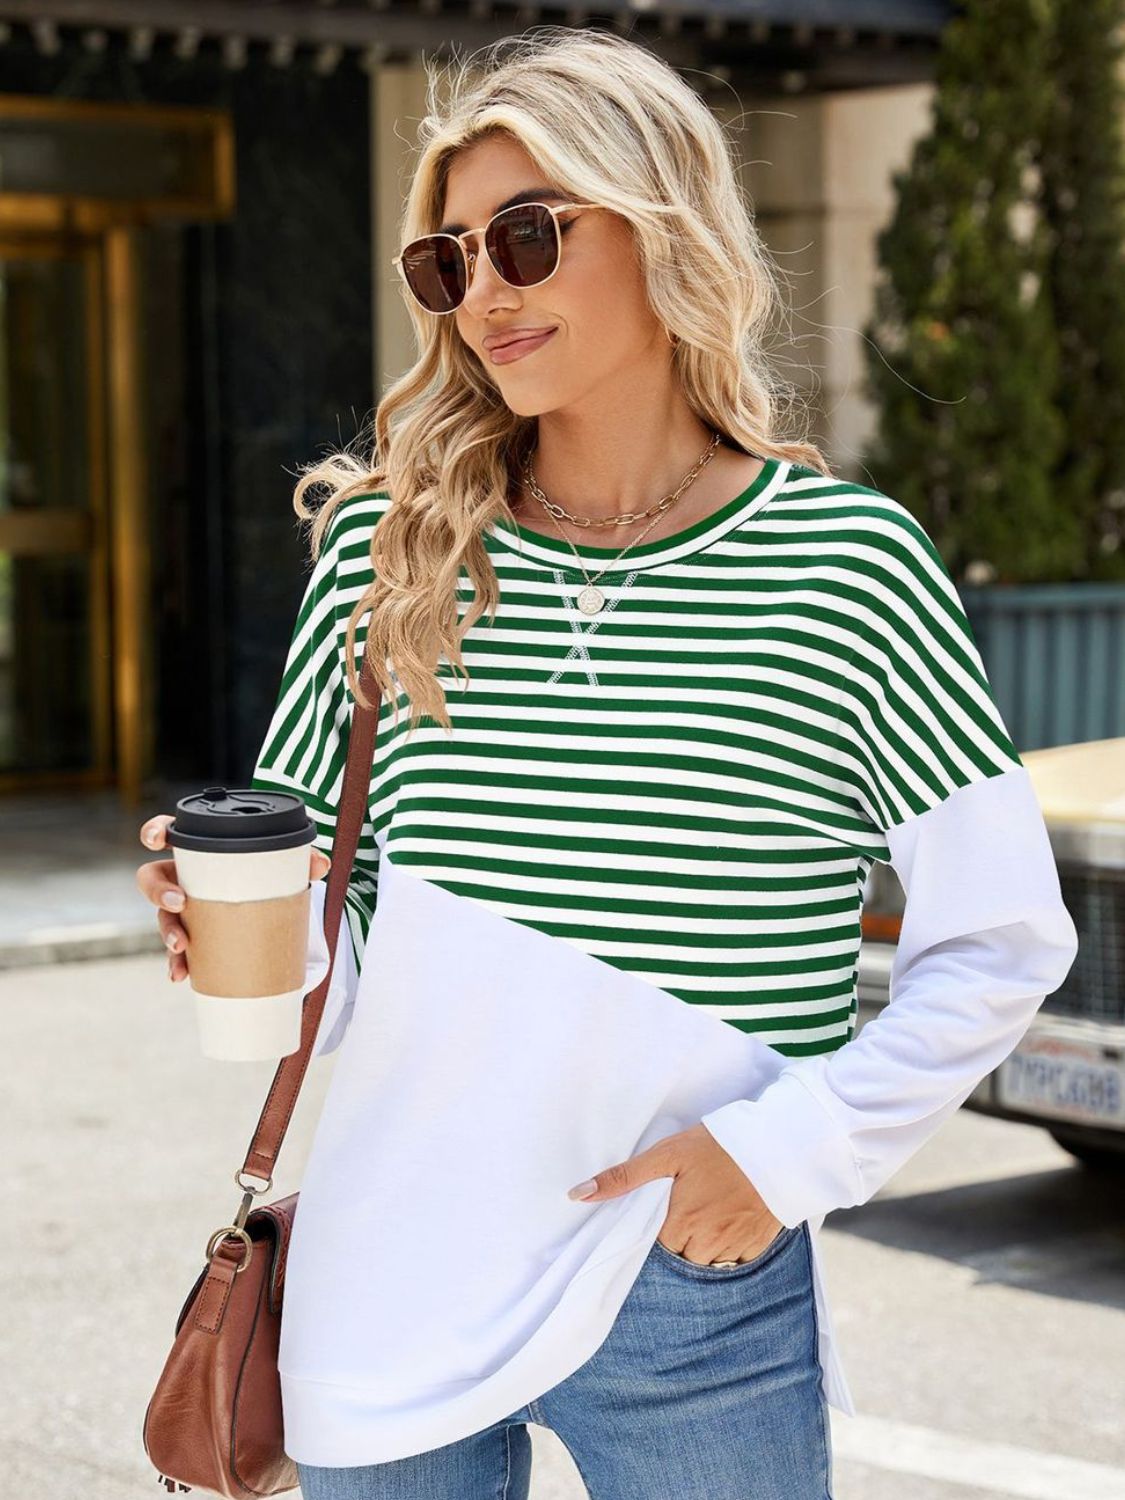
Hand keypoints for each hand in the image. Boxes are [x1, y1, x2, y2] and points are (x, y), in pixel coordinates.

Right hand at [136, 813, 331, 983]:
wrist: (271, 910)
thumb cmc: (265, 876)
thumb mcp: (284, 865)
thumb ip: (302, 860)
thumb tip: (321, 864)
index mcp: (199, 851)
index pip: (168, 832)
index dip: (155, 831)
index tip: (155, 839)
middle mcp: (183, 878)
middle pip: (152, 878)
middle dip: (158, 890)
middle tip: (178, 902)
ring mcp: (183, 910)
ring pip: (162, 918)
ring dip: (167, 932)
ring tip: (181, 946)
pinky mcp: (192, 938)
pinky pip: (177, 952)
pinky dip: (177, 963)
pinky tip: (180, 974)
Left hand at [566, 1122, 785, 1265]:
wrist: (778, 1146)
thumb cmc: (719, 1146)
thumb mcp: (667, 1154)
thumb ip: (624, 1178)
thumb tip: (578, 1196)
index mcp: (680, 1224)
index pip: (653, 1248)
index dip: (655, 1230)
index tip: (662, 1213)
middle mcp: (707, 1244)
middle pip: (679, 1259)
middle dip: (678, 1240)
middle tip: (687, 1208)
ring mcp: (735, 1249)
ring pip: (706, 1264)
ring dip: (702, 1247)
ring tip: (707, 1214)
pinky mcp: (758, 1248)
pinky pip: (735, 1263)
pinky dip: (728, 1249)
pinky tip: (728, 1222)